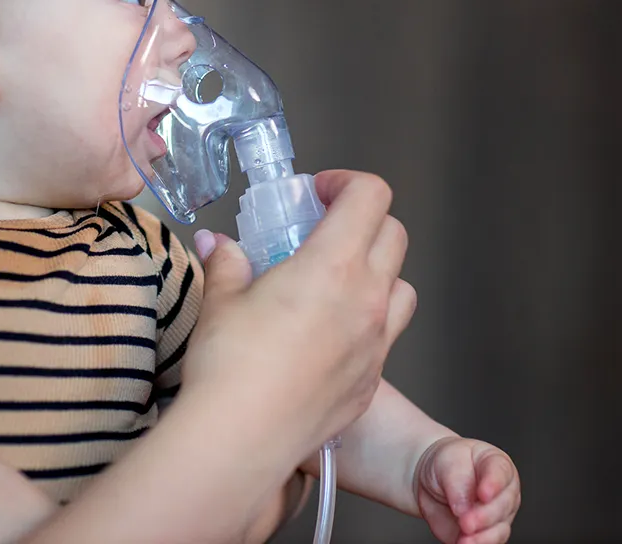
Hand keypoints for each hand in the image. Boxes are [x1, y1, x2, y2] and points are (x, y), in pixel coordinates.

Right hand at [12, 170, 414, 543]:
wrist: (242, 439)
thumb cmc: (231, 365)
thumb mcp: (221, 299)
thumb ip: (228, 262)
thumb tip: (219, 245)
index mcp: (334, 265)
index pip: (370, 196)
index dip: (347, 183)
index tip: (319, 192)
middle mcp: (367, 300)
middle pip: (394, 235)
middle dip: (363, 221)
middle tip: (324, 230)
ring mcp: (376, 343)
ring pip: (403, 287)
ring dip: (377, 272)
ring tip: (335, 282)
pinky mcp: (372, 381)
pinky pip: (386, 337)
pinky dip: (368, 322)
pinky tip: (328, 334)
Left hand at [414, 437, 520, 543]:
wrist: (432, 482)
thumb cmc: (445, 464)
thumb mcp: (447, 462)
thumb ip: (457, 481)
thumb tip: (463, 507)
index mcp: (496, 464)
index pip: (500, 473)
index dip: (493, 484)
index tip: (482, 494)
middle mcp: (503, 491)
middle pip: (503, 505)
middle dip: (484, 516)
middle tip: (466, 521)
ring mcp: (497, 515)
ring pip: (499, 529)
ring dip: (482, 537)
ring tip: (464, 538)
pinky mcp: (485, 533)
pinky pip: (487, 543)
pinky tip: (464, 543)